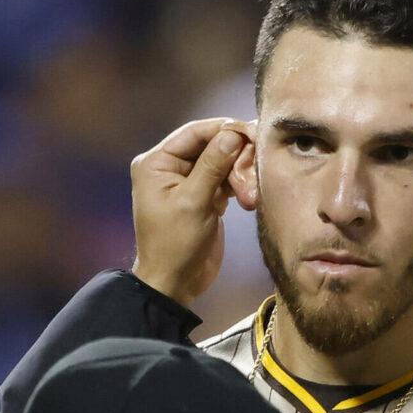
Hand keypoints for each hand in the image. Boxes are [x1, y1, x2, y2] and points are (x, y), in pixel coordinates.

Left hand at [130, 117, 250, 307]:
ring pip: (220, 163)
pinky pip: (223, 180)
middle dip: (234, 155)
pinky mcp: (202, 196)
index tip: (251, 131)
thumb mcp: (194, 202)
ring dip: (238, 173)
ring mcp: (186, 182)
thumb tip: (232, 133)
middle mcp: (168, 167)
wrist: (175, 283)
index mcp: (155, 163)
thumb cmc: (175, 245)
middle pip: (209, 146)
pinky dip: (237, 185)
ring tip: (250, 190)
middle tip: (256, 163)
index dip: (223, 130)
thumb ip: (213, 166)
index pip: (193, 133)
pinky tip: (247, 196)